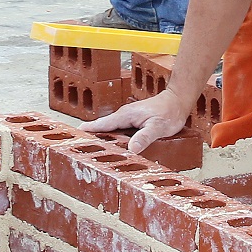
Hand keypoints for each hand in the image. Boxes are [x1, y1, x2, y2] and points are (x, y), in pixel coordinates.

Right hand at [79, 88, 194, 154]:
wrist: (177, 102)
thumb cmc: (169, 113)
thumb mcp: (158, 127)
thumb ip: (145, 137)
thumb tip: (131, 149)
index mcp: (125, 116)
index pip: (103, 124)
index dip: (89, 130)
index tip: (74, 135)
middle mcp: (123, 116)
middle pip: (103, 127)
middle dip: (90, 136)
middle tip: (77, 147)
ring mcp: (127, 119)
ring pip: (110, 130)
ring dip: (101, 138)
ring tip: (89, 150)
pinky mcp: (132, 122)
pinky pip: (118, 131)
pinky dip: (111, 138)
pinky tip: (111, 147)